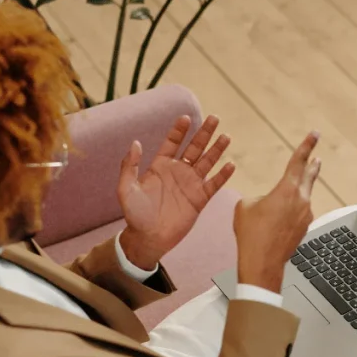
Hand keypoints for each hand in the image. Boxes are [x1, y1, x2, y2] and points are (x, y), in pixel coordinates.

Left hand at [117, 115, 235, 269]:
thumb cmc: (135, 214)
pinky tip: (230, 165)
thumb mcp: (126, 189)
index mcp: (161, 166)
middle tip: (214, 118)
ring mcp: (190, 184)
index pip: (173, 142)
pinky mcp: (200, 199)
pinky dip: (222, 175)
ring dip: (217, 150)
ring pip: (207, 162)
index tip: (185, 118)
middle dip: (204, 133)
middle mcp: (178, 171)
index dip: (179, 130)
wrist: (149, 238)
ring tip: (226, 136)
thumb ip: (129, 166)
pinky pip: (214, 184)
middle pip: (195, 147)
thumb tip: (135, 143)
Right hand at [233, 132, 321, 292]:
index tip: (314, 134)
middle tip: (316, 156)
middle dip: (312, 165)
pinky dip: (293, 209)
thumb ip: (258, 197)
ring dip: (299, 190)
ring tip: (291, 191)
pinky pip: (300, 212)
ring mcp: (305, 215)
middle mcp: (301, 201)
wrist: (262, 263)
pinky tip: (281, 216)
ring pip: (304, 196)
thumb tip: (265, 201)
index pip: (299, 161)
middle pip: (309, 176)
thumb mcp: (245, 206)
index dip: (306, 145)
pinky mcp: (303, 228)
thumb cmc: (252, 235)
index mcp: (287, 190)